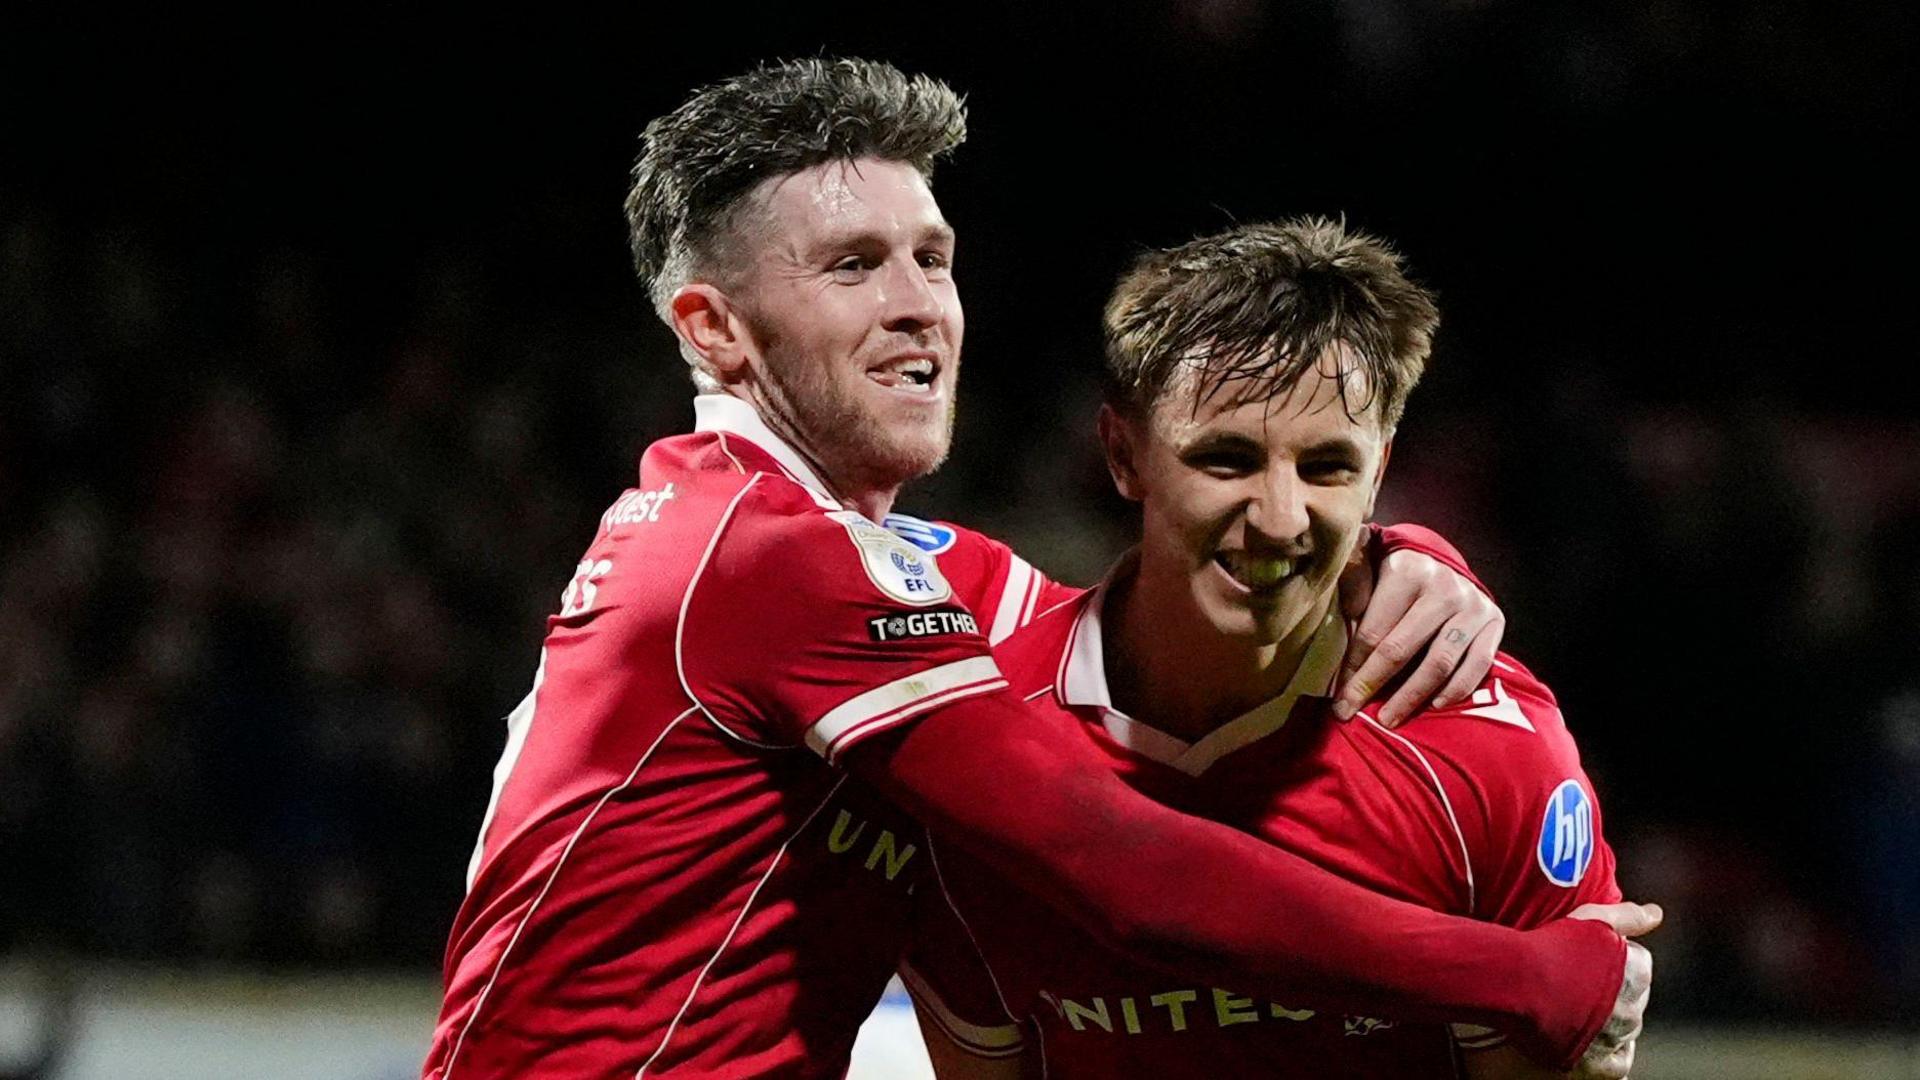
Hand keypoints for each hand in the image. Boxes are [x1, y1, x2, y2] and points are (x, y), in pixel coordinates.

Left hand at [1334, 547, 1505, 725]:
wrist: (1443, 562)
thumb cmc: (1396, 574)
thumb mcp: (1369, 571)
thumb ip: (1353, 596)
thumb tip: (1338, 645)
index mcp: (1406, 571)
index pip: (1373, 630)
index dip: (1353, 667)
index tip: (1337, 696)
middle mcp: (1443, 586)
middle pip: (1402, 649)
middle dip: (1373, 685)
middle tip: (1352, 712)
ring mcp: (1472, 605)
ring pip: (1439, 662)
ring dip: (1411, 696)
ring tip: (1389, 719)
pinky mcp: (1494, 621)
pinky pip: (1477, 665)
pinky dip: (1456, 689)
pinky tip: (1434, 705)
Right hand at [1567, 902, 1659, 1078]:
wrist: (1520, 984)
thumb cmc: (1551, 946)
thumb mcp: (1591, 917)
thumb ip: (1628, 916)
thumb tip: (1657, 913)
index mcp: (1638, 972)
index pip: (1639, 965)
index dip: (1614, 960)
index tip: (1589, 959)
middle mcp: (1634, 1007)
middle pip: (1631, 999)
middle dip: (1613, 993)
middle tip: (1579, 984)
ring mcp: (1617, 1037)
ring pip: (1624, 1030)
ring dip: (1609, 1021)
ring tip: (1577, 1009)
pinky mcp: (1600, 1063)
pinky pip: (1618, 1064)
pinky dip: (1612, 1055)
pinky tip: (1596, 1046)